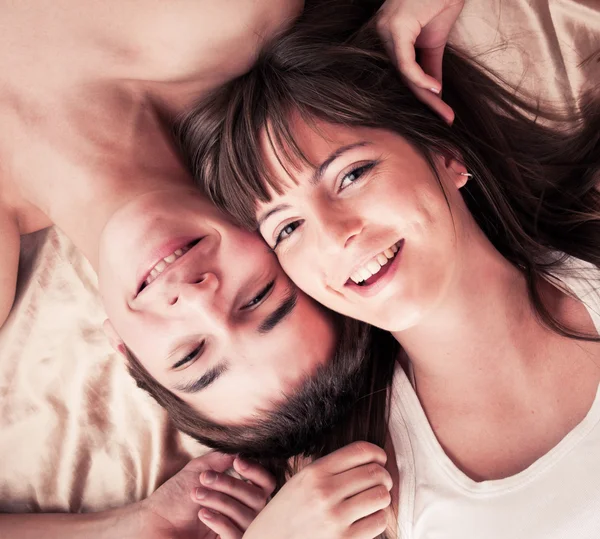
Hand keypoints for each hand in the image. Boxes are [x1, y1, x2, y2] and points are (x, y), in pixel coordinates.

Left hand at [140, 452, 274, 538]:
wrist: (153, 522)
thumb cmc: (175, 496)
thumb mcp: (199, 469)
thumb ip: (221, 458)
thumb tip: (242, 450)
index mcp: (241, 492)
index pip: (266, 482)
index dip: (257, 471)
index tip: (237, 463)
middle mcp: (244, 511)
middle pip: (259, 498)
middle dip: (231, 486)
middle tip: (205, 479)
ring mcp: (237, 529)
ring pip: (248, 516)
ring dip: (221, 501)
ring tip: (197, 495)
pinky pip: (237, 535)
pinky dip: (220, 521)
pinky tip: (203, 514)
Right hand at [243, 442, 392, 538]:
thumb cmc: (288, 512)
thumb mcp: (301, 481)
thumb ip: (330, 469)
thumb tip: (370, 459)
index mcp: (315, 472)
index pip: (361, 451)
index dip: (377, 453)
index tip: (380, 460)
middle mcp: (325, 492)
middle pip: (375, 473)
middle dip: (384, 476)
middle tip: (381, 482)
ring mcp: (335, 518)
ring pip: (380, 496)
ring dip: (382, 497)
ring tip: (373, 501)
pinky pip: (378, 522)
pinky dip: (378, 518)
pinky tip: (368, 518)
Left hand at [376, 0, 464, 122]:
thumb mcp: (435, 41)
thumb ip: (431, 66)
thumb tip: (434, 93)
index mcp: (391, 42)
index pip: (405, 76)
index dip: (424, 97)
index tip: (443, 115)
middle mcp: (383, 38)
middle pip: (403, 79)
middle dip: (426, 102)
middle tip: (445, 120)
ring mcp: (386, 32)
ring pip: (404, 74)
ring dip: (426, 96)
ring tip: (443, 112)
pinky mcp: (395, 27)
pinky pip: (405, 61)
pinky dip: (420, 78)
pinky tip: (434, 89)